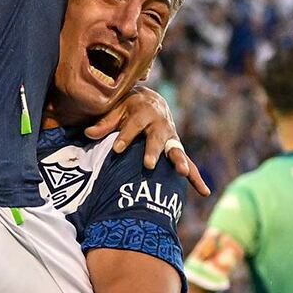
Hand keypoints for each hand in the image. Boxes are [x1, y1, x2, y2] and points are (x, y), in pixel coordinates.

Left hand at [87, 85, 209, 195]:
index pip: (133, 126)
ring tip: (182, 174)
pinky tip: (204, 192)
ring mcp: (171, 138)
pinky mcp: (176, 149)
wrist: (152, 101)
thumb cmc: (129, 108)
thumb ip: (104, 123)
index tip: (117, 149)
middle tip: (148, 164)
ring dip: (179, 162)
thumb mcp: (115, 110)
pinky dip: (196, 178)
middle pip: (156, 138)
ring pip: (176, 151)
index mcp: (144, 112)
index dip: (125, 137)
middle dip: (153, 151)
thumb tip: (87, 134)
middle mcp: (160, 125)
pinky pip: (189, 164)